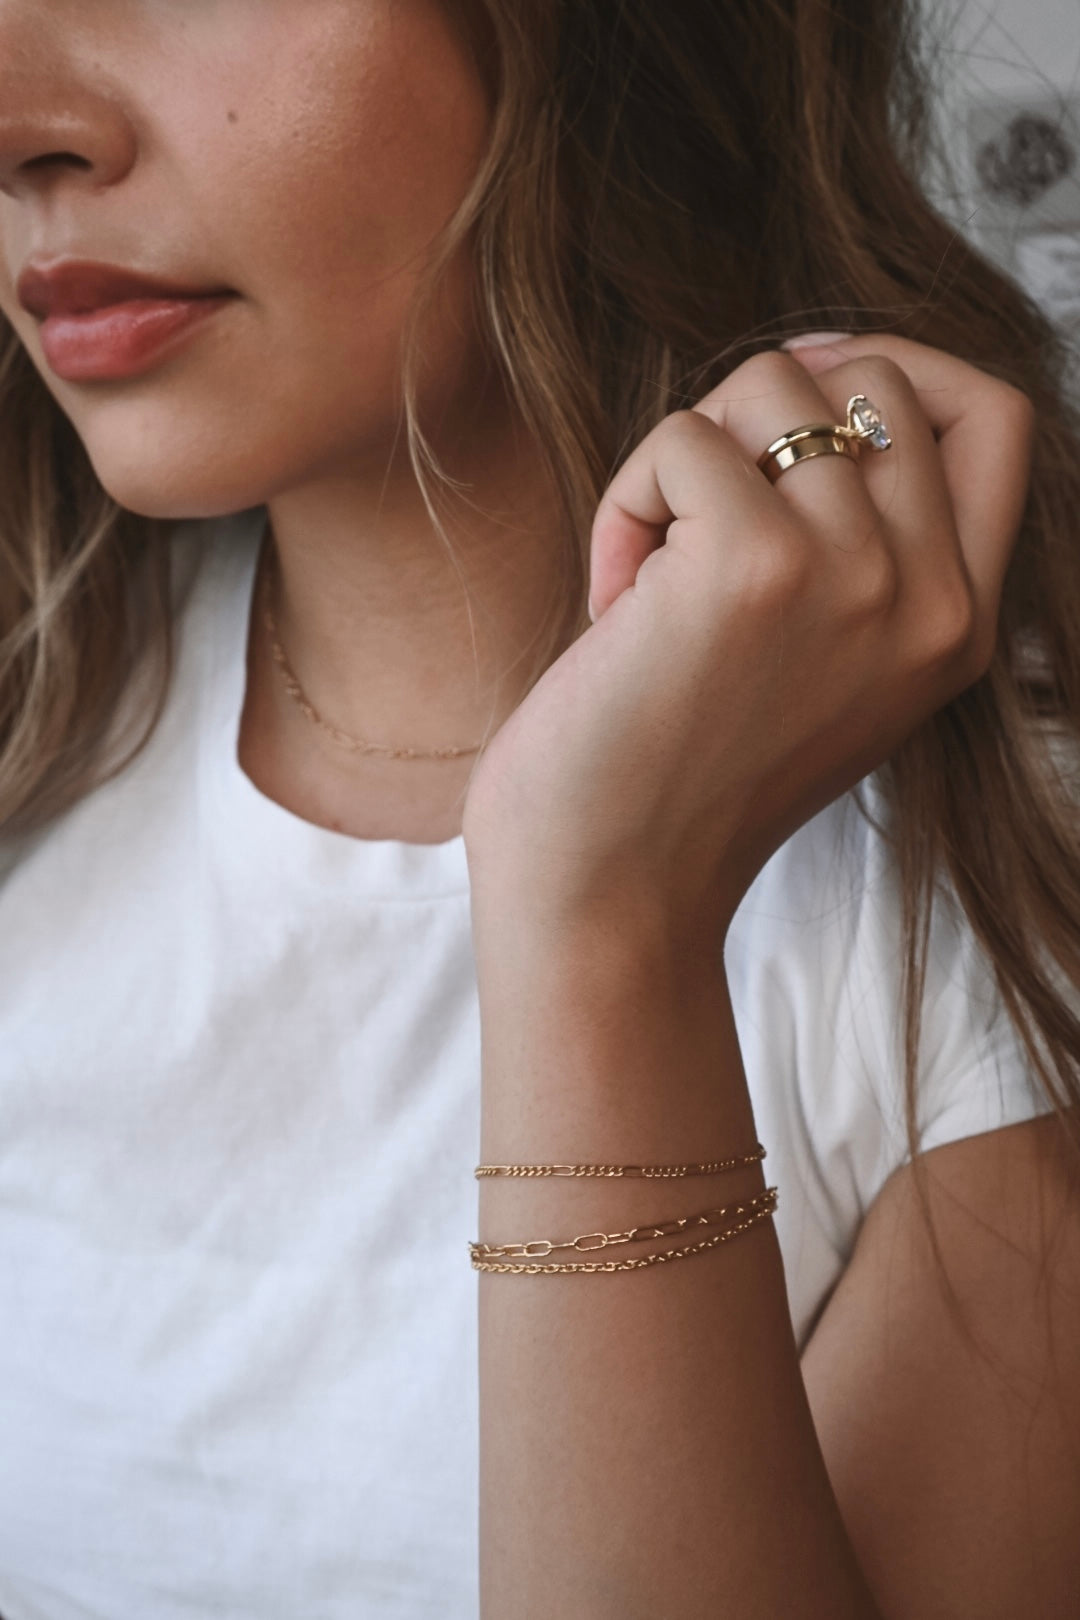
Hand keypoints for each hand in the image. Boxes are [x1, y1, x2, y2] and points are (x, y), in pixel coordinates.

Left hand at [461, 335, 1034, 938]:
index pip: (996, 417)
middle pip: (876, 375)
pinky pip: (681, 440)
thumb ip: (861, 546)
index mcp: (960, 627)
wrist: (611, 891)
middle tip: (693, 505)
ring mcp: (857, 578)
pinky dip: (625, 504)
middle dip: (759, 407)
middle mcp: (931, 601)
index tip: (802, 391)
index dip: (899, 364)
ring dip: (681, 458)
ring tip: (650, 573)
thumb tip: (811, 379)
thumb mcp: (820, 664)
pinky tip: (614, 603)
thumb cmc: (680, 776)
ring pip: (769, 385)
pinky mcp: (756, 566)